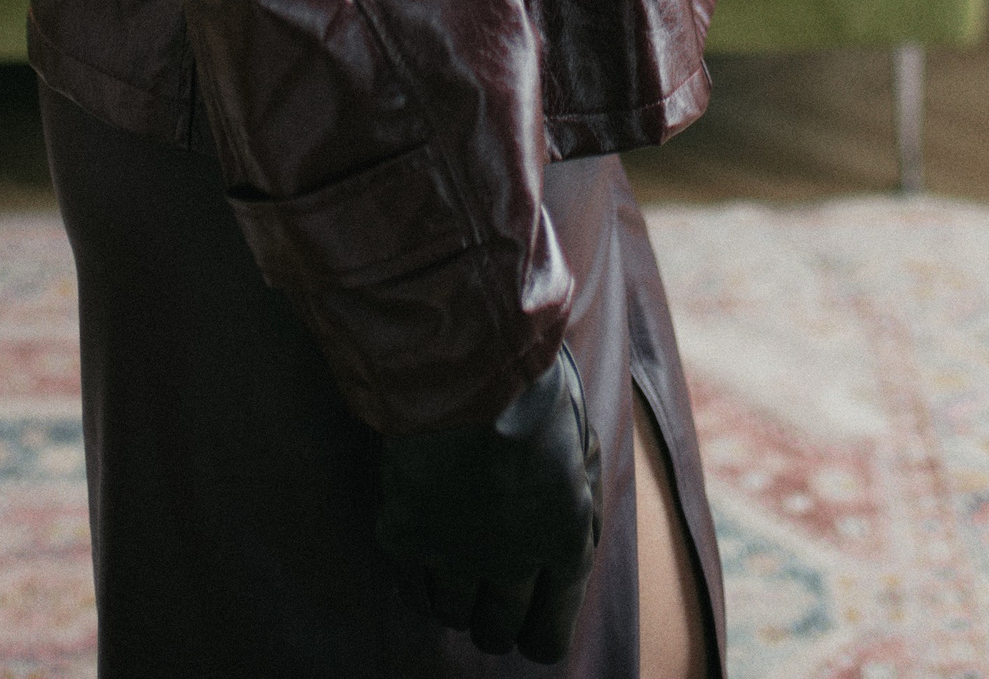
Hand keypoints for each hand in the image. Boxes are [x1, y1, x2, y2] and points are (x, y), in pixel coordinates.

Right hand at [375, 344, 603, 661]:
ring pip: (454, 615)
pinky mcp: (407, 533)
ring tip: (454, 562)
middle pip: (498, 631)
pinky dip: (417, 578)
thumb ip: (581, 505)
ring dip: (455, 597)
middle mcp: (512, 558)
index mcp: (564, 539)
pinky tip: (422, 550)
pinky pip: (410, 588)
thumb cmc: (532, 387)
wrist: (465, 353)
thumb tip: (578, 547)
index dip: (537, 632)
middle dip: (495, 617)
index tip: (528, 619)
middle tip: (487, 589)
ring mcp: (455, 550)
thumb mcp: (581, 445)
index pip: (550, 635)